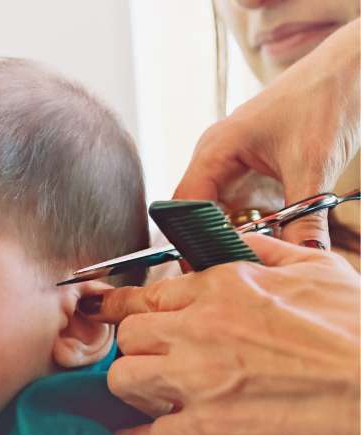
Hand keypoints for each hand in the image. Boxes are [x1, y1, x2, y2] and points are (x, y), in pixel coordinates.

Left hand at [78, 233, 359, 434]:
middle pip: (127, 336)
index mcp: (224, 287)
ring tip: (163, 402)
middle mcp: (201, 327)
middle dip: (137, 353)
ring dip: (138, 394)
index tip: (107, 315)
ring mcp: (201, 379)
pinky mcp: (211, 431)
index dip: (124, 309)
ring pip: (123, 380)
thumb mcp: (320, 271)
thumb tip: (241, 244)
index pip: (145, 294)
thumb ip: (268, 254)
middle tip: (157, 368)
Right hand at [175, 18, 359, 248]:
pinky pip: (242, 208)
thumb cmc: (324, 99)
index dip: (189, 238)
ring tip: (249, 260)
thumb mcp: (314, 166)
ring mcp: (233, 165)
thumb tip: (304, 258)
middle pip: (197, 214)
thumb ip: (304, 218)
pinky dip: (252, 227)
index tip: (203, 268)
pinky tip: (267, 242)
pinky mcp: (253, 172)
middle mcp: (216, 158)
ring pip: (219, 214)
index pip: (184, 205)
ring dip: (234, 236)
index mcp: (215, 150)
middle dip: (211, 241)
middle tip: (228, 271)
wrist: (351, 69)